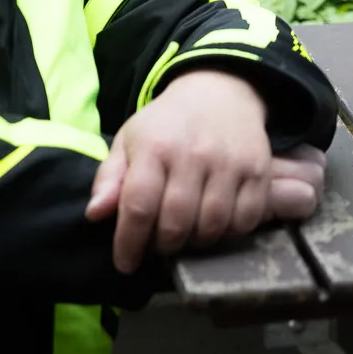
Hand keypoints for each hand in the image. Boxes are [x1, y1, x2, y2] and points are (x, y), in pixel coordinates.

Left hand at [85, 70, 322, 273]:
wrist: (220, 90)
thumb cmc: (167, 124)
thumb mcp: (129, 141)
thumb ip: (109, 179)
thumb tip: (94, 215)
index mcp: (154, 147)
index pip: (138, 206)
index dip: (128, 243)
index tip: (126, 263)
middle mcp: (193, 154)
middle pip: (176, 222)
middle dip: (164, 245)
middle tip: (161, 244)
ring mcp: (230, 162)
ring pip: (213, 225)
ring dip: (197, 242)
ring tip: (188, 235)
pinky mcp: (258, 169)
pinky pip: (247, 218)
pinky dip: (231, 232)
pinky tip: (218, 224)